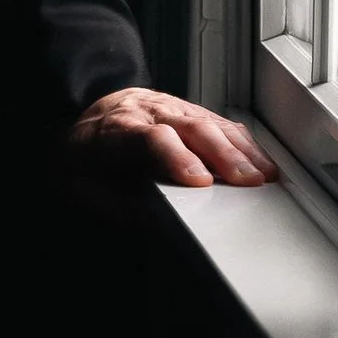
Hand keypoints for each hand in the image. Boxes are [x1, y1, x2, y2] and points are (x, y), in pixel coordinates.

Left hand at [62, 86, 276, 203]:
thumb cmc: (82, 163)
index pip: (151, 138)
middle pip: (189, 127)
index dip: (178, 158)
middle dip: (222, 154)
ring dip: (240, 148)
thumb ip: (123, 211)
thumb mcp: (86, 192)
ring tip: (263, 173)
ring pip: (208, 121)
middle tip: (248, 180)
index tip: (201, 181)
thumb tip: (162, 230)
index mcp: (115, 132)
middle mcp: (144, 112)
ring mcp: (165, 107)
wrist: (74, 128)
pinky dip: (240, 140)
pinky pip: (216, 120)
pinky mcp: (182, 110)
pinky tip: (256, 157)